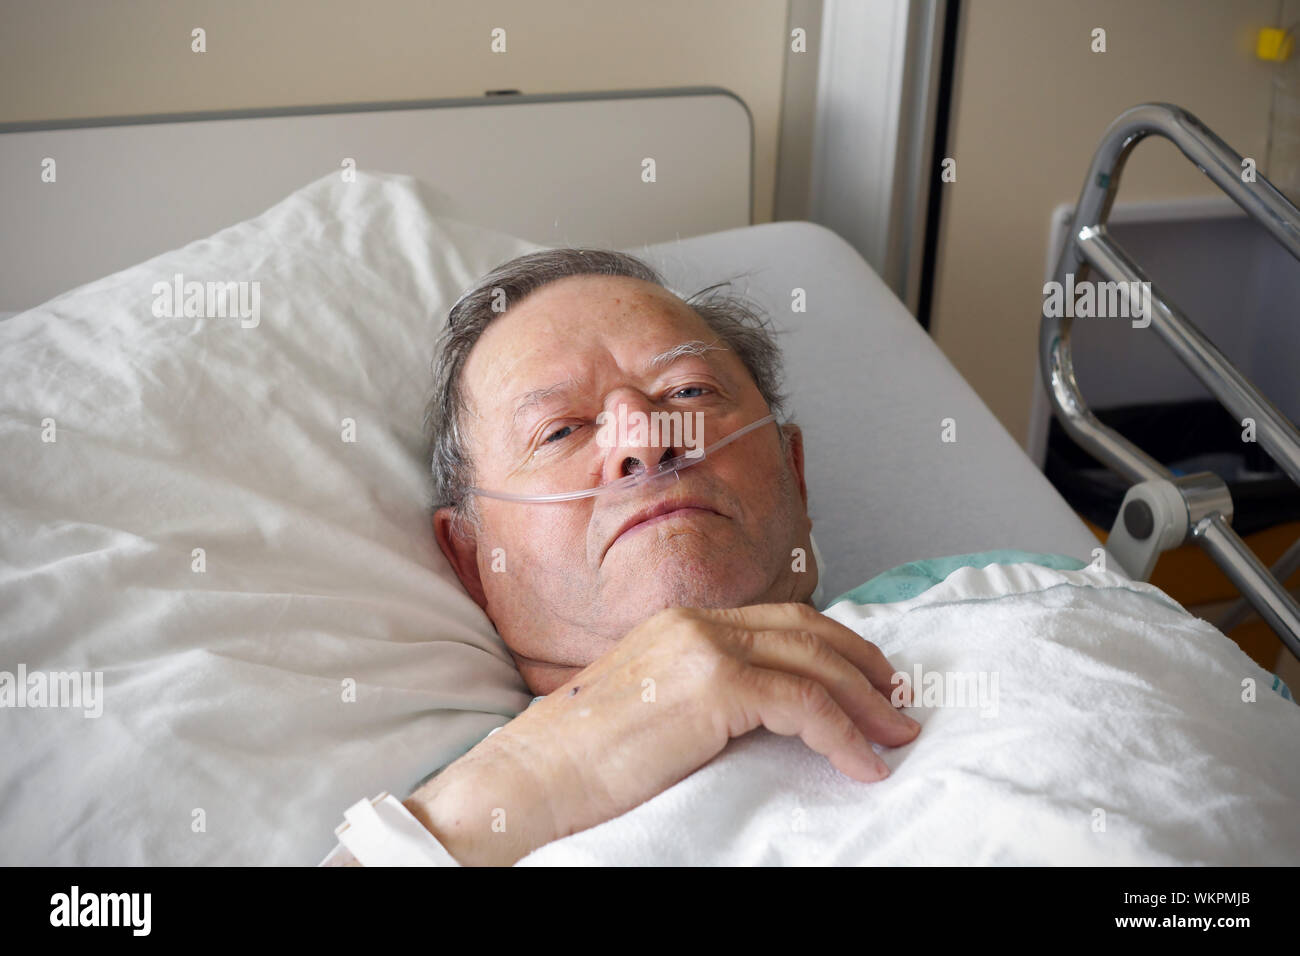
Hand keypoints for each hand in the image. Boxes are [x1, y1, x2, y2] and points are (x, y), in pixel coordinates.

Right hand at [406, 602, 917, 864]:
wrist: (533, 776)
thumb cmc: (582, 760)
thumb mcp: (652, 710)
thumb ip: (704, 698)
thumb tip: (764, 722)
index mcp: (680, 624)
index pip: (777, 621)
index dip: (833, 646)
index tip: (868, 680)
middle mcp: (695, 622)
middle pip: (806, 630)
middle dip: (862, 666)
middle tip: (898, 703)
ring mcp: (703, 647)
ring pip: (813, 662)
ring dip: (865, 701)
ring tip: (895, 736)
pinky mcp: (712, 685)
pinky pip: (802, 703)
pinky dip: (842, 733)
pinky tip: (861, 762)